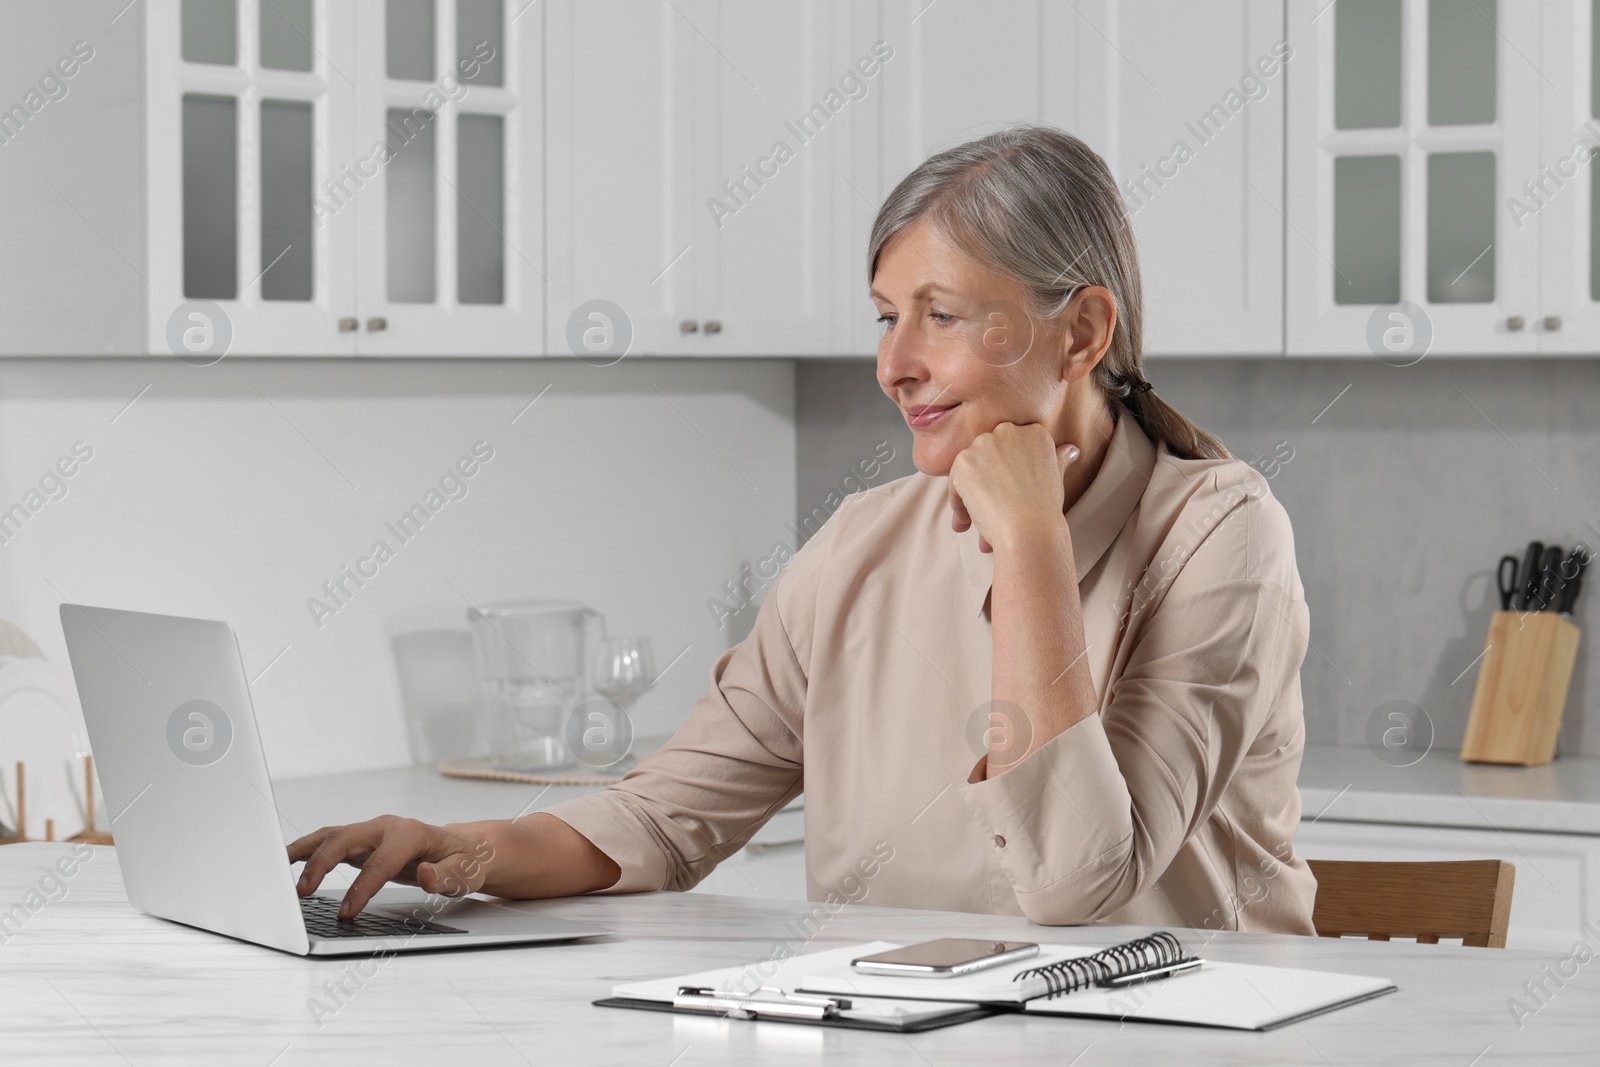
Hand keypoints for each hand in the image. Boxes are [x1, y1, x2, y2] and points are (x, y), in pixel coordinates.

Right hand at [288, 815, 492, 918]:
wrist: (463, 849)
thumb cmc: (463, 862)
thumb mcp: (466, 873)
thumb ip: (447, 876)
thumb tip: (426, 875)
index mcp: (411, 834)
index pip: (380, 862)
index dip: (362, 888)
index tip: (346, 913)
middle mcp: (386, 827)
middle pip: (346, 839)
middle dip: (322, 864)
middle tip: (304, 893)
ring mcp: (372, 832)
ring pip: (331, 836)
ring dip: (305, 852)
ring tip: (278, 871)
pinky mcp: (362, 841)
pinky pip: (329, 842)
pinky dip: (306, 849)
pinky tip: (285, 860)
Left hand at [947, 423, 1080, 553]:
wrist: (1029, 529)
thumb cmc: (1045, 509)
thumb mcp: (1056, 478)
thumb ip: (1057, 459)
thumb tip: (1071, 449)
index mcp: (1034, 432)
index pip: (1012, 447)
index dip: (1009, 472)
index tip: (1012, 491)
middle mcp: (1008, 431)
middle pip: (990, 455)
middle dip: (989, 482)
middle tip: (994, 507)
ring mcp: (984, 445)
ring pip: (971, 468)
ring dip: (972, 494)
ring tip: (979, 522)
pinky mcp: (963, 462)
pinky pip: (955, 483)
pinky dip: (958, 503)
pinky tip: (966, 522)